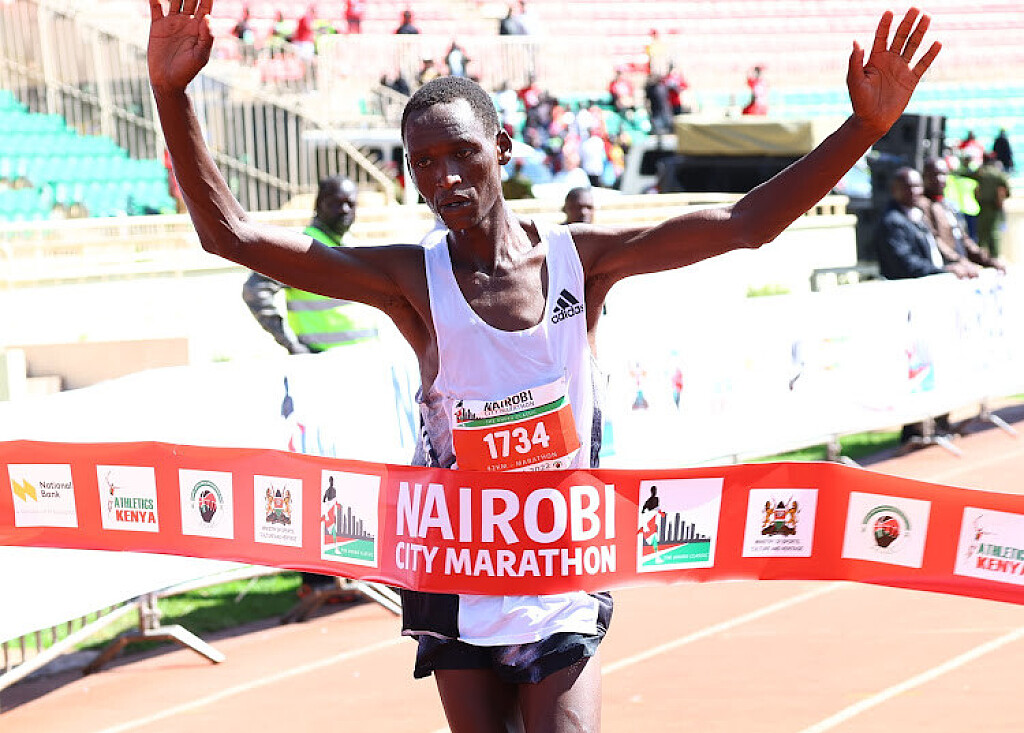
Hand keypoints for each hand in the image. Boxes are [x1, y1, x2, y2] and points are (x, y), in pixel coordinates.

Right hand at [148, 0, 214, 92]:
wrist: (167, 81)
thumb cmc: (187, 71)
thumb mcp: (200, 56)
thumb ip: (206, 37)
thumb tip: (208, 17)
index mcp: (200, 28)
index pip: (205, 5)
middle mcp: (187, 22)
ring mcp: (172, 22)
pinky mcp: (157, 25)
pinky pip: (156, 6)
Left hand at [847, 8, 941, 136]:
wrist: (872, 120)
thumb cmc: (860, 102)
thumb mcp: (855, 81)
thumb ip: (855, 62)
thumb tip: (856, 42)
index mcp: (875, 59)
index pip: (881, 37)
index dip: (885, 25)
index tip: (889, 12)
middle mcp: (889, 60)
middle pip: (900, 37)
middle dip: (907, 23)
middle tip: (915, 8)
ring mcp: (901, 69)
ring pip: (912, 46)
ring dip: (919, 32)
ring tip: (926, 17)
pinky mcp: (911, 80)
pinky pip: (922, 65)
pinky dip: (930, 55)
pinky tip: (937, 43)